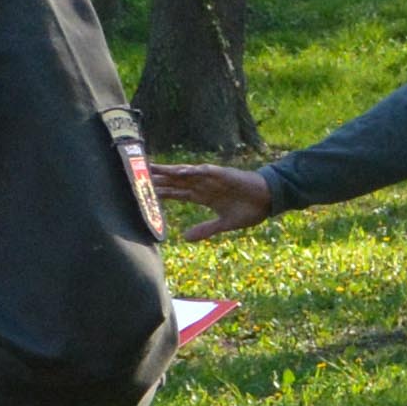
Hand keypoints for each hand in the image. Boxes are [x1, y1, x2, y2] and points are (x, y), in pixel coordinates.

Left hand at [151, 161, 279, 233]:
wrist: (269, 200)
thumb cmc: (249, 209)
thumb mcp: (224, 224)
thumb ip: (205, 230)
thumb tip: (184, 237)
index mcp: (203, 196)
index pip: (177, 193)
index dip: (161, 192)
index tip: (143, 192)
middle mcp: (204, 185)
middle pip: (176, 181)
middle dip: (158, 178)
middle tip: (137, 174)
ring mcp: (213, 179)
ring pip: (186, 174)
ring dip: (170, 172)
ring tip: (153, 168)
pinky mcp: (224, 175)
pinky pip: (207, 172)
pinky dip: (195, 171)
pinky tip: (182, 172)